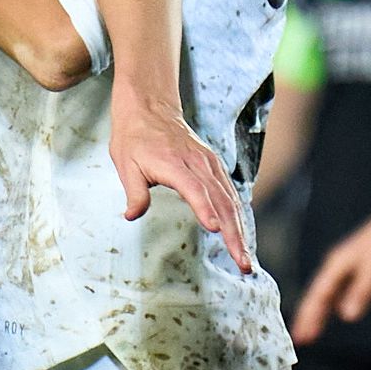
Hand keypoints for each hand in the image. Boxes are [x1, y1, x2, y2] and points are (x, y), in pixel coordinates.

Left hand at [109, 86, 252, 273]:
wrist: (149, 106)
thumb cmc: (134, 137)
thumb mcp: (125, 163)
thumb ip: (134, 192)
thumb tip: (131, 215)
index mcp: (175, 163)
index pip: (194, 189)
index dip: (205, 209)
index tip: (214, 230)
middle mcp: (199, 163)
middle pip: (222, 201)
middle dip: (233, 234)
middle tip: (241, 263)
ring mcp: (210, 164)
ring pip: (231, 201)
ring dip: (240, 231)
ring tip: (245, 259)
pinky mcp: (214, 166)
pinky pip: (231, 193)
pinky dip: (238, 216)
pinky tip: (242, 237)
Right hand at [293, 185, 370, 341]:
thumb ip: (361, 293)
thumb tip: (347, 316)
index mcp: (336, 266)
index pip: (318, 296)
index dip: (308, 316)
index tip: (301, 335)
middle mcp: (336, 267)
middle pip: (318, 296)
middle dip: (308, 318)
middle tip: (299, 340)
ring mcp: (344, 267)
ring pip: (326, 294)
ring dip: (318, 313)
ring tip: (310, 332)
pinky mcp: (355, 269)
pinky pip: (337, 291)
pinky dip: (331, 304)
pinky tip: (334, 312)